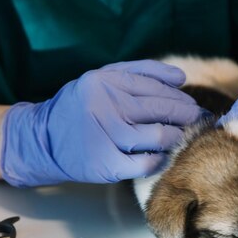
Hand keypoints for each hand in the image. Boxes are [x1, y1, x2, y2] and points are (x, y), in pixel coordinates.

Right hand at [0, 60, 205, 186]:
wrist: (42, 140)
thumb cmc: (79, 108)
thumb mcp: (101, 78)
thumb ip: (140, 72)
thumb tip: (181, 77)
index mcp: (104, 82)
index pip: (156, 89)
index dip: (181, 99)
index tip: (192, 106)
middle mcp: (104, 107)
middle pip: (161, 111)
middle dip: (185, 117)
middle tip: (195, 122)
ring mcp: (104, 137)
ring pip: (158, 137)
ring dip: (176, 138)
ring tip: (179, 137)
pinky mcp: (104, 165)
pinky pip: (145, 164)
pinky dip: (159, 160)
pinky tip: (160, 156)